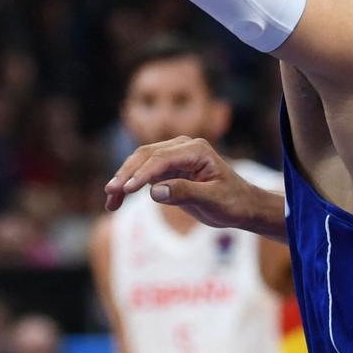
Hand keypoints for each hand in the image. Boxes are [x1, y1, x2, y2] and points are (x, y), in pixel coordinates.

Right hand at [105, 137, 284, 237]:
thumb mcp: (213, 200)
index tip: (126, 190)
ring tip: (110, 200)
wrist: (242, 205)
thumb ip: (185, 193)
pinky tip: (116, 201)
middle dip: (126, 174)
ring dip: (123, 180)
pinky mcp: (166, 167)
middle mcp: (182, 147)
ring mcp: (172, 155)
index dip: (142, 174)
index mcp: (196, 149)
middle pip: (145, 155)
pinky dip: (129, 186)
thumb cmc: (233, 202)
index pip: (161, 158)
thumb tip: (154, 191)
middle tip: (111, 192)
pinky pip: (142, 174)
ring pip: (139, 162)